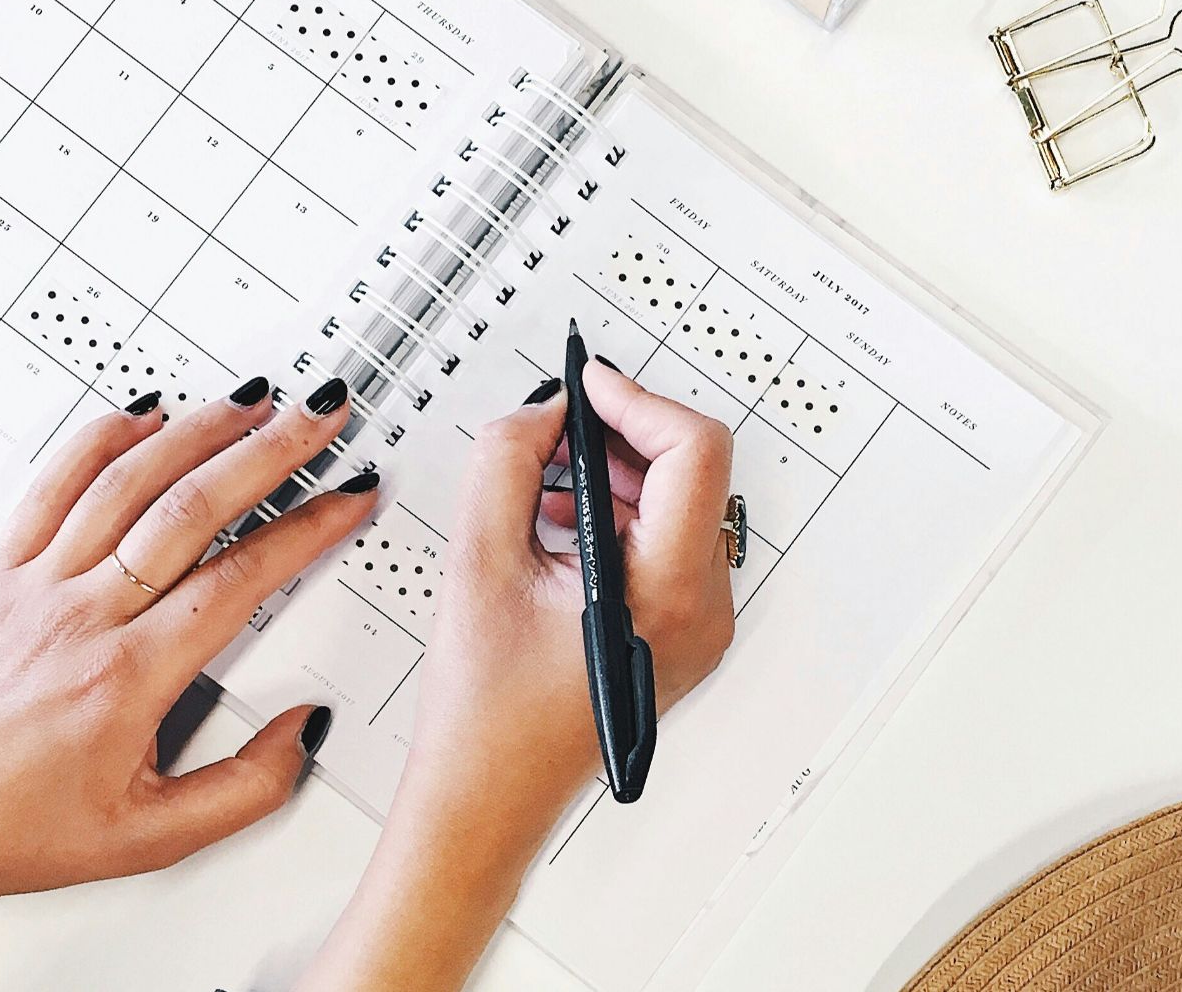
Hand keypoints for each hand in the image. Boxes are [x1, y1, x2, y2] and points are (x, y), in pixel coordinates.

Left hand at [0, 376, 378, 989]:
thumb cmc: (21, 826)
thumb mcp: (153, 840)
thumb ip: (246, 789)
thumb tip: (303, 730)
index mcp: (128, 679)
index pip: (238, 580)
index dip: (306, 529)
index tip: (348, 497)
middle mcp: (83, 617)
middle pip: (191, 508)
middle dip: (269, 451)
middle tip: (319, 415)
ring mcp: (39, 584)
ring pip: (127, 480)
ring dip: (198, 430)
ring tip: (254, 401)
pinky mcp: (5, 571)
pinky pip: (53, 483)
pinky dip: (100, 436)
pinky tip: (143, 413)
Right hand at [411, 363, 737, 833]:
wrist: (488, 796)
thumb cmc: (485, 713)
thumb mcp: (478, 561)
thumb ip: (507, 461)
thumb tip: (544, 412)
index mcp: (669, 593)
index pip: (695, 452)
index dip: (637, 401)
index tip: (588, 385)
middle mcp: (704, 611)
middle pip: (693, 474)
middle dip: (624, 436)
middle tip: (559, 425)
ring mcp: (699, 625)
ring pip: (681, 505)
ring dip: (616, 474)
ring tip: (546, 482)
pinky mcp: (680, 631)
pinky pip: (666, 543)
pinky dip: (618, 514)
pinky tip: (559, 523)